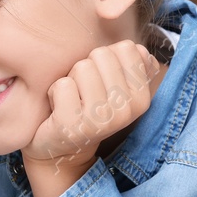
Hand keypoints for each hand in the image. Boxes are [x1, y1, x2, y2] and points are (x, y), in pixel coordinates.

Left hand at [20, 41, 161, 169]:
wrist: (62, 148)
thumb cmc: (89, 108)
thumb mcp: (117, 88)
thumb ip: (133, 66)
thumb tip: (141, 51)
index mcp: (142, 99)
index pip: (126, 48)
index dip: (106, 59)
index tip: (101, 80)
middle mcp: (126, 111)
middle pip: (102, 54)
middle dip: (87, 67)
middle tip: (83, 92)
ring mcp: (100, 120)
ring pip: (83, 67)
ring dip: (71, 79)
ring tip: (72, 100)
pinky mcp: (72, 126)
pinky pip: (63, 85)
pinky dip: (55, 92)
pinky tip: (59, 109)